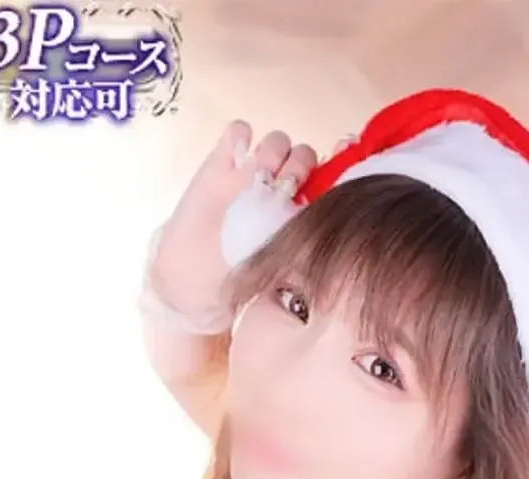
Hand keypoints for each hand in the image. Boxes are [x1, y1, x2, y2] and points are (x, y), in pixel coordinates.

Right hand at [148, 122, 319, 327]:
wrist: (191, 279)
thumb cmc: (233, 285)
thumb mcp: (273, 286)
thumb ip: (296, 280)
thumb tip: (321, 296)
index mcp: (296, 216)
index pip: (327, 181)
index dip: (337, 171)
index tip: (332, 174)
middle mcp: (277, 191)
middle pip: (304, 155)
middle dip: (300, 164)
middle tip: (284, 186)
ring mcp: (250, 175)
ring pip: (277, 140)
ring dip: (273, 150)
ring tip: (258, 174)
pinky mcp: (220, 164)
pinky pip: (238, 132)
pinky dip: (239, 136)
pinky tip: (234, 158)